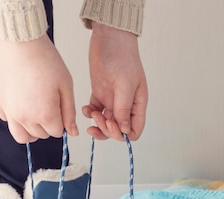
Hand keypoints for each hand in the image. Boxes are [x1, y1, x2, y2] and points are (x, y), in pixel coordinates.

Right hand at [0, 35, 78, 143]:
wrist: (18, 42)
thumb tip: (73, 132)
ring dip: (31, 130)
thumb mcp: (65, 85)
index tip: (59, 105)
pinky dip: (15, 117)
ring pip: (21, 136)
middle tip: (48, 103)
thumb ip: (69, 112)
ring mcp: (8, 112)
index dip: (61, 121)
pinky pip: (7, 120)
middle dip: (47, 125)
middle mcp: (24, 118)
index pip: (57, 132)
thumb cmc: (44, 59)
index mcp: (44, 114)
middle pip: (40, 135)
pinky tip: (21, 100)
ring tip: (35, 112)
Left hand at [82, 23, 147, 140]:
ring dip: (98, 123)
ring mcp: (112, 100)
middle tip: (99, 118)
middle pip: (118, 129)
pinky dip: (90, 114)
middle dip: (108, 129)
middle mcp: (126, 105)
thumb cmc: (122, 57)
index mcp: (137, 104)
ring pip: (106, 123)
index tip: (112, 125)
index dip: (123, 134)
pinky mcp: (100, 94)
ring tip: (91, 113)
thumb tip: (124, 130)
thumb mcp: (125, 84)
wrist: (109, 39)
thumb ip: (123, 108)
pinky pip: (95, 112)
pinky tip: (86, 108)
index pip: (134, 130)